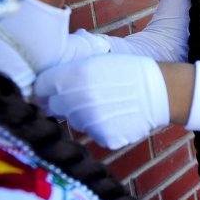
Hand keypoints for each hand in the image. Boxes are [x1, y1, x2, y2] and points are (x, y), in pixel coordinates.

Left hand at [34, 54, 169, 148]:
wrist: (160, 90)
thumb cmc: (128, 70)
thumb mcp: (97, 60)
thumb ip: (68, 71)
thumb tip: (42, 84)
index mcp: (73, 76)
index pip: (39, 86)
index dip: (44, 86)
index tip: (50, 87)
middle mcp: (76, 101)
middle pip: (53, 106)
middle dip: (63, 101)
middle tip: (84, 94)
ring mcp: (89, 122)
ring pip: (74, 120)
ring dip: (81, 113)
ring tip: (105, 102)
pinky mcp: (103, 138)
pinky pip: (92, 132)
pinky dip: (99, 126)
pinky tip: (114, 115)